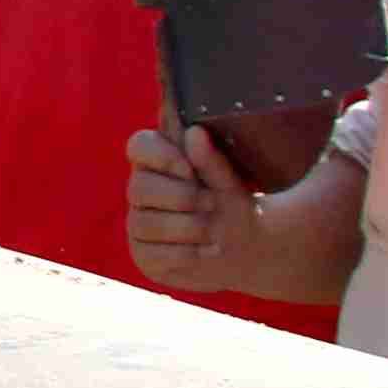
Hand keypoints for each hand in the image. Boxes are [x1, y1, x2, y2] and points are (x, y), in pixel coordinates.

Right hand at [123, 123, 261, 290]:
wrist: (249, 251)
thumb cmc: (236, 207)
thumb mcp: (231, 185)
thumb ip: (212, 161)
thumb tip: (194, 133)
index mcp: (159, 161)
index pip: (139, 146)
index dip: (161, 157)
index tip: (189, 170)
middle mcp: (142, 189)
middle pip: (138, 187)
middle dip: (180, 197)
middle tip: (212, 203)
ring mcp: (139, 223)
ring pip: (144, 222)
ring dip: (186, 227)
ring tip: (214, 232)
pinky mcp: (143, 255)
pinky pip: (152, 253)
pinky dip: (185, 253)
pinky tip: (207, 251)